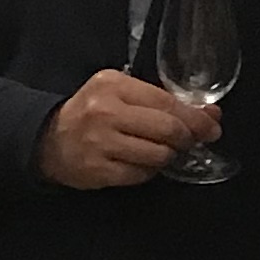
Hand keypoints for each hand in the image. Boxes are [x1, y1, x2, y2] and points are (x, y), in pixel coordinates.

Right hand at [38, 70, 216, 189]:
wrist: (48, 139)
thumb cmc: (90, 113)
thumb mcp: (119, 93)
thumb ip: (160, 100)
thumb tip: (210, 114)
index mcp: (113, 85)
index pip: (166, 102)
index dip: (195, 117)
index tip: (212, 126)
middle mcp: (105, 112)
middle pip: (167, 129)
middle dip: (188, 138)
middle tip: (193, 142)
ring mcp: (101, 143)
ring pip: (158, 155)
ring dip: (168, 157)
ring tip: (162, 152)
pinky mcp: (98, 170)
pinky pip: (141, 174)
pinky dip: (148, 171)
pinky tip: (141, 163)